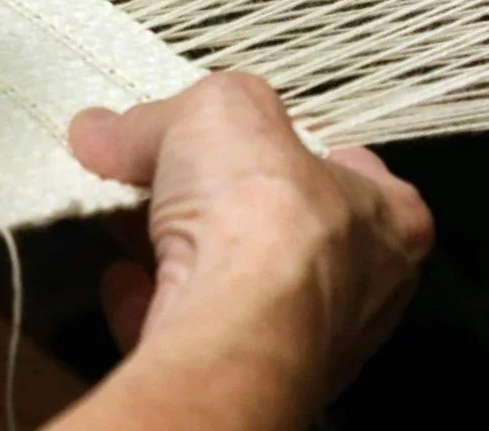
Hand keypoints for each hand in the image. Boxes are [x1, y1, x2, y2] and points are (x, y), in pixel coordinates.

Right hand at [55, 73, 432, 430]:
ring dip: (175, 248)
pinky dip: (154, 305)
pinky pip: (196, 332)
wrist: (235, 330)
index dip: (297, 141)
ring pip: (235, 282)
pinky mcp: (246, 380)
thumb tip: (103, 130)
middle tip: (157, 166)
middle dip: (211, 195)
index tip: (249, 128)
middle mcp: (359, 288)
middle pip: (278, 224)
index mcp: (385, 219)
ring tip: (123, 216)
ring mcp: (303, 342)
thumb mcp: (218, 108)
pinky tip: (122, 279)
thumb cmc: (264, 210)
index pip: (356, 171)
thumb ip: (158, 118)